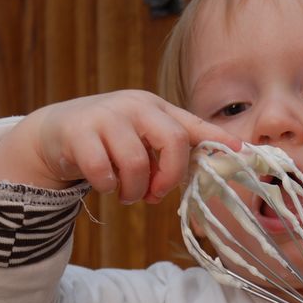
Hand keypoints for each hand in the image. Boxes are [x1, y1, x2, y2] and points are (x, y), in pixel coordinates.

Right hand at [0, 90, 240, 203]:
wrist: (57, 132)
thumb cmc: (111, 142)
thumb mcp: (143, 140)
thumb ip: (173, 154)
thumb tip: (211, 179)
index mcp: (157, 109)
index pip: (194, 125)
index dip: (220, 139)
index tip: (244, 154)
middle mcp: (136, 106)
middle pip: (172, 142)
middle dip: (168, 177)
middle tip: (154, 195)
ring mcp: (106, 115)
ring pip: (135, 163)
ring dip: (133, 191)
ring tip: (127, 195)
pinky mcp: (79, 131)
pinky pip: (104, 171)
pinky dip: (107, 187)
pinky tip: (105, 185)